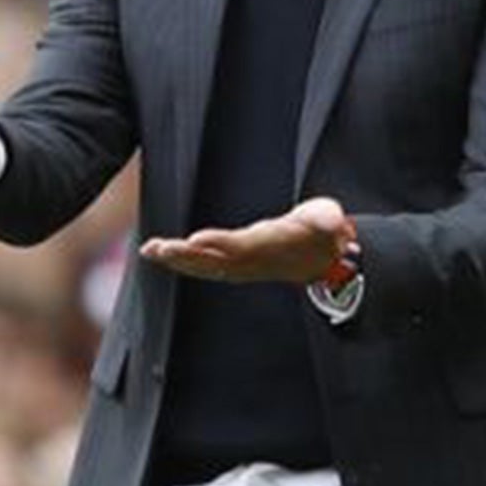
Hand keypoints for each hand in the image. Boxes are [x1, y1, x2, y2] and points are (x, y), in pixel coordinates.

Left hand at [141, 196, 357, 284]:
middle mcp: (251, 258)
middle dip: (186, 255)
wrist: (321, 259)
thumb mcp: (329, 220)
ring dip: (177, 259)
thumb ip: (328, 220)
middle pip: (214, 259)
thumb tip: (334, 222)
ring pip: (203, 264)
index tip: (197, 240)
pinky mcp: (233, 263)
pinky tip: (158, 252)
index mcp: (270, 244)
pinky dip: (181, 260)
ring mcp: (240, 263)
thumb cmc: (321, 231)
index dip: (220, 243)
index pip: (241, 246)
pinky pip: (202, 264)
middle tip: (159, 249)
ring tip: (150, 250)